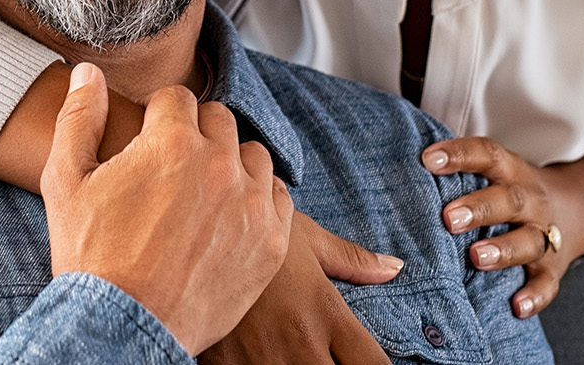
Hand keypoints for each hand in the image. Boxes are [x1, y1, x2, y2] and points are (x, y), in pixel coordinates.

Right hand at [43, 64, 293, 354]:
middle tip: (172, 170)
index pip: (176, 98)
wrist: (121, 327)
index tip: (148, 142)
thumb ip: (77, 117)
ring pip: (252, 156)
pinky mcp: (271, 242)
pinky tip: (229, 217)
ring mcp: (250, 204)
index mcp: (171, 141)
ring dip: (230, 164)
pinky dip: (258, 200)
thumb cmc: (89, 256)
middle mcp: (218, 165)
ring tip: (201, 193)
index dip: (156, 117)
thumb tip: (87, 73)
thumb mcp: (65, 180)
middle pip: (218, 120)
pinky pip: (279, 198)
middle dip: (194, 135)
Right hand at [201, 213, 399, 364]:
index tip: (367, 363)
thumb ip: (351, 260)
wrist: (188, 232)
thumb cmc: (251, 232)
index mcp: (325, 312)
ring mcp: (265, 361)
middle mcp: (301, 342)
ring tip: (293, 359)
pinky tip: (264, 361)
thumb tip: (395, 268)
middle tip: (327, 358)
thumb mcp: (305, 238)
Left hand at [422, 137, 583, 317]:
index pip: (487, 155)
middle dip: (480, 208)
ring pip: (529, 241)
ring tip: (476, 258)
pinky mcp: (553, 268)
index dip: (459, 155)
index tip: (428, 159)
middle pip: (509, 200)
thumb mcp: (493, 172)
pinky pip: (547, 283)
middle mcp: (530, 201)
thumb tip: (396, 164)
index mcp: (510, 172)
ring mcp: (544, 234)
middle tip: (449, 218)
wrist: (576, 211)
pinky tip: (517, 306)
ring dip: (504, 250)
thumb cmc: (509, 191)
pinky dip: (535, 296)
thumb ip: (457, 171)